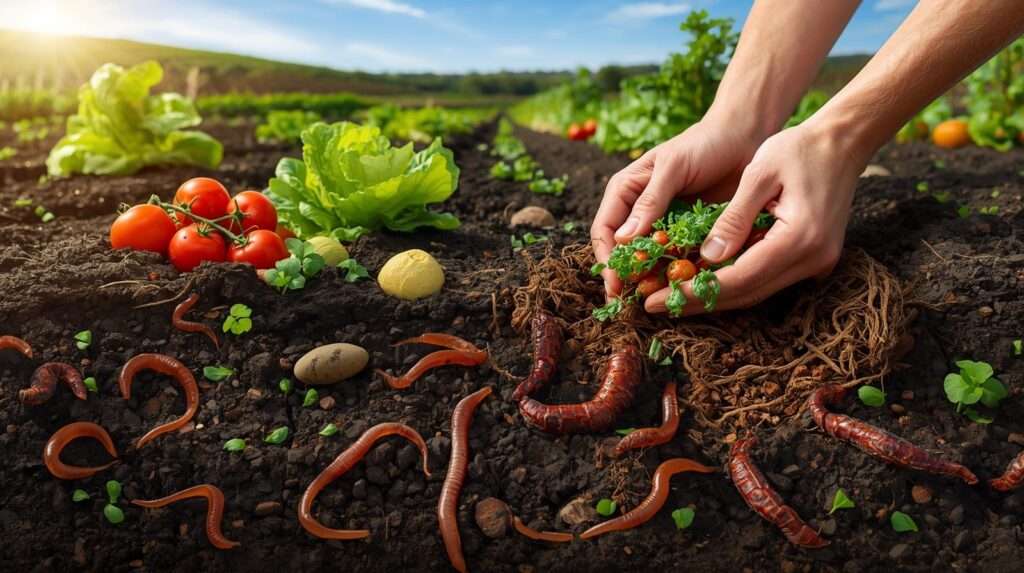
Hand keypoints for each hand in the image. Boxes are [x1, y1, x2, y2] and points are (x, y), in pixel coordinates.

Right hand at [590, 116, 763, 298]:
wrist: (743, 137)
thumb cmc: (703, 144)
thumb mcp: (673, 168)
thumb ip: (650, 201)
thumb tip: (624, 239)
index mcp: (625, 192)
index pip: (605, 231)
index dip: (607, 260)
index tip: (616, 285)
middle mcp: (639, 212)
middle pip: (623, 252)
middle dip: (626, 278)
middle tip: (634, 303)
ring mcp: (664, 226)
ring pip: (650, 261)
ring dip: (652, 281)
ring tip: (658, 301)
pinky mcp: (689, 235)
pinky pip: (679, 260)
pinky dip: (679, 275)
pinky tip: (684, 289)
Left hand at [644, 118, 870, 314]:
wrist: (844, 141)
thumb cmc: (798, 148)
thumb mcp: (759, 175)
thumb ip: (733, 218)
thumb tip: (707, 258)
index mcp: (800, 238)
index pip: (738, 278)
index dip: (694, 292)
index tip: (655, 299)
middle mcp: (813, 260)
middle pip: (747, 293)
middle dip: (699, 301)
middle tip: (654, 305)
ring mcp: (817, 263)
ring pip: (757, 291)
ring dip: (715, 296)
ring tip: (670, 297)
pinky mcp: (814, 259)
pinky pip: (768, 278)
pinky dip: (735, 282)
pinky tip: (703, 280)